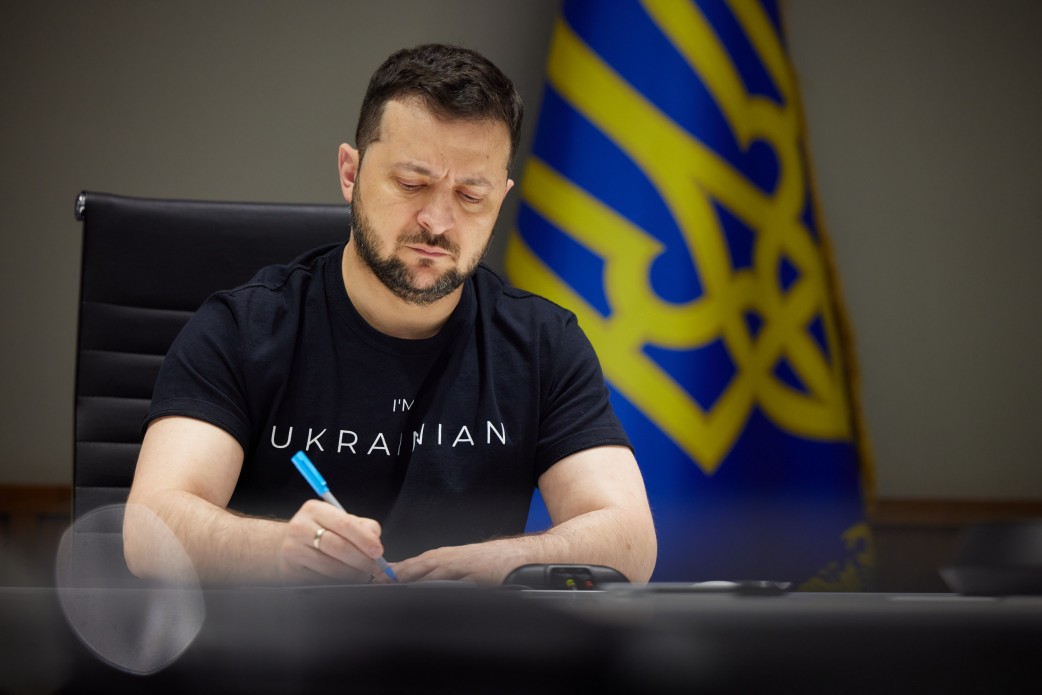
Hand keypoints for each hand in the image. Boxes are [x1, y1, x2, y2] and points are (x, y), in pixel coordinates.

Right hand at [277, 499, 387, 583]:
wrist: (284, 545)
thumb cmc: (318, 532)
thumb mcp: (336, 520)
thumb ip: (360, 526)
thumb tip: (375, 539)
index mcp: (315, 510)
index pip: (345, 524)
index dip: (364, 539)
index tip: (378, 551)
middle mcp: (300, 527)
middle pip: (339, 547)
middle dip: (362, 560)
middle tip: (374, 567)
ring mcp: (293, 550)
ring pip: (331, 567)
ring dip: (352, 574)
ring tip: (362, 574)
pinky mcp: (291, 570)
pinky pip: (321, 580)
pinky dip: (338, 582)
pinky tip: (344, 579)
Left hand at [392, 538, 527, 584]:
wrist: (513, 556)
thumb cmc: (484, 562)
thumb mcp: (455, 563)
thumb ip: (433, 573)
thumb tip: (408, 583)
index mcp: (440, 557)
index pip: (409, 564)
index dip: (391, 572)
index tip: (375, 581)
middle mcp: (447, 559)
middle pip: (416, 567)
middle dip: (397, 576)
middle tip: (380, 585)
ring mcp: (461, 567)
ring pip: (432, 573)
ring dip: (414, 581)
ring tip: (397, 589)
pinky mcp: (476, 576)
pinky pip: (457, 584)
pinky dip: (442, 589)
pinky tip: (432, 595)